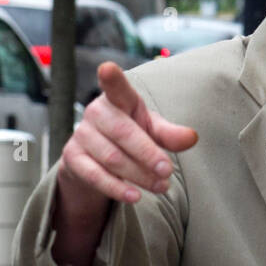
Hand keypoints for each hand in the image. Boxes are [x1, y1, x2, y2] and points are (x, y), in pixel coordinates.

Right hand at [59, 62, 197, 205]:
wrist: (96, 159)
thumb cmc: (130, 135)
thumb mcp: (152, 131)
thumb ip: (170, 134)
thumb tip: (192, 138)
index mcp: (118, 99)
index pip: (115, 87)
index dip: (111, 78)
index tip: (107, 68)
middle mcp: (96, 112)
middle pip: (123, 133)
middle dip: (148, 154)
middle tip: (168, 171)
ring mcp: (81, 134)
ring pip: (112, 158)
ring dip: (139, 176)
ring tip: (161, 186)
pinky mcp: (72, 158)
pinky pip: (95, 176)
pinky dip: (117, 188)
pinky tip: (135, 196)